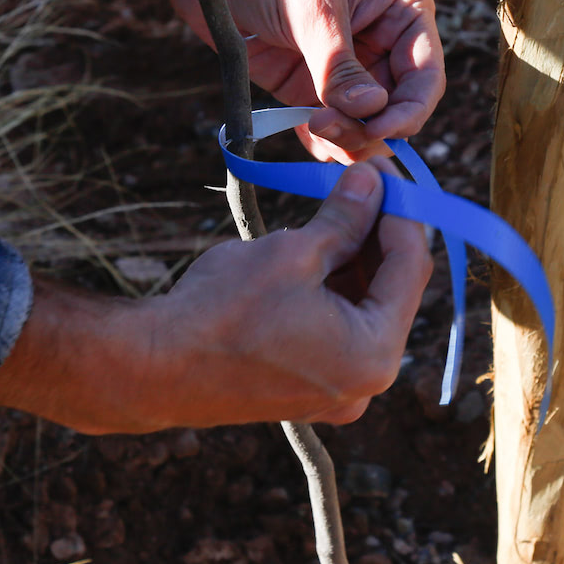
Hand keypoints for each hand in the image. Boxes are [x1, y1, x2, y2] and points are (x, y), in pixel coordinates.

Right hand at [0, 160, 431, 432]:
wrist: (153, 367)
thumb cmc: (221, 312)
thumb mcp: (292, 252)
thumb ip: (343, 218)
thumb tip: (372, 182)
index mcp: (373, 355)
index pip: (410, 268)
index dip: (401, 212)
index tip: (385, 172)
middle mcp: (365, 383)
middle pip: (391, 292)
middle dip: (377, 234)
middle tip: (362, 183)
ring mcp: (335, 392)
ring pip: (363, 310)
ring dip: (353, 260)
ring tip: (333, 208)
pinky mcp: (306, 390)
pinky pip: (336, 331)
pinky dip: (331, 291)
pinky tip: (312, 249)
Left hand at [217, 0, 442, 161]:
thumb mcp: (311, 9)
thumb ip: (339, 65)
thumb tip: (370, 111)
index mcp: (401, 5)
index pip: (425, 73)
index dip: (410, 109)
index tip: (379, 130)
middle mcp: (382, 37)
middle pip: (396, 105)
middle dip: (369, 125)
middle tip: (328, 127)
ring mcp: (347, 63)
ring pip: (365, 121)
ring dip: (347, 136)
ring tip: (316, 130)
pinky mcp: (311, 83)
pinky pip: (330, 123)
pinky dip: (324, 140)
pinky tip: (311, 142)